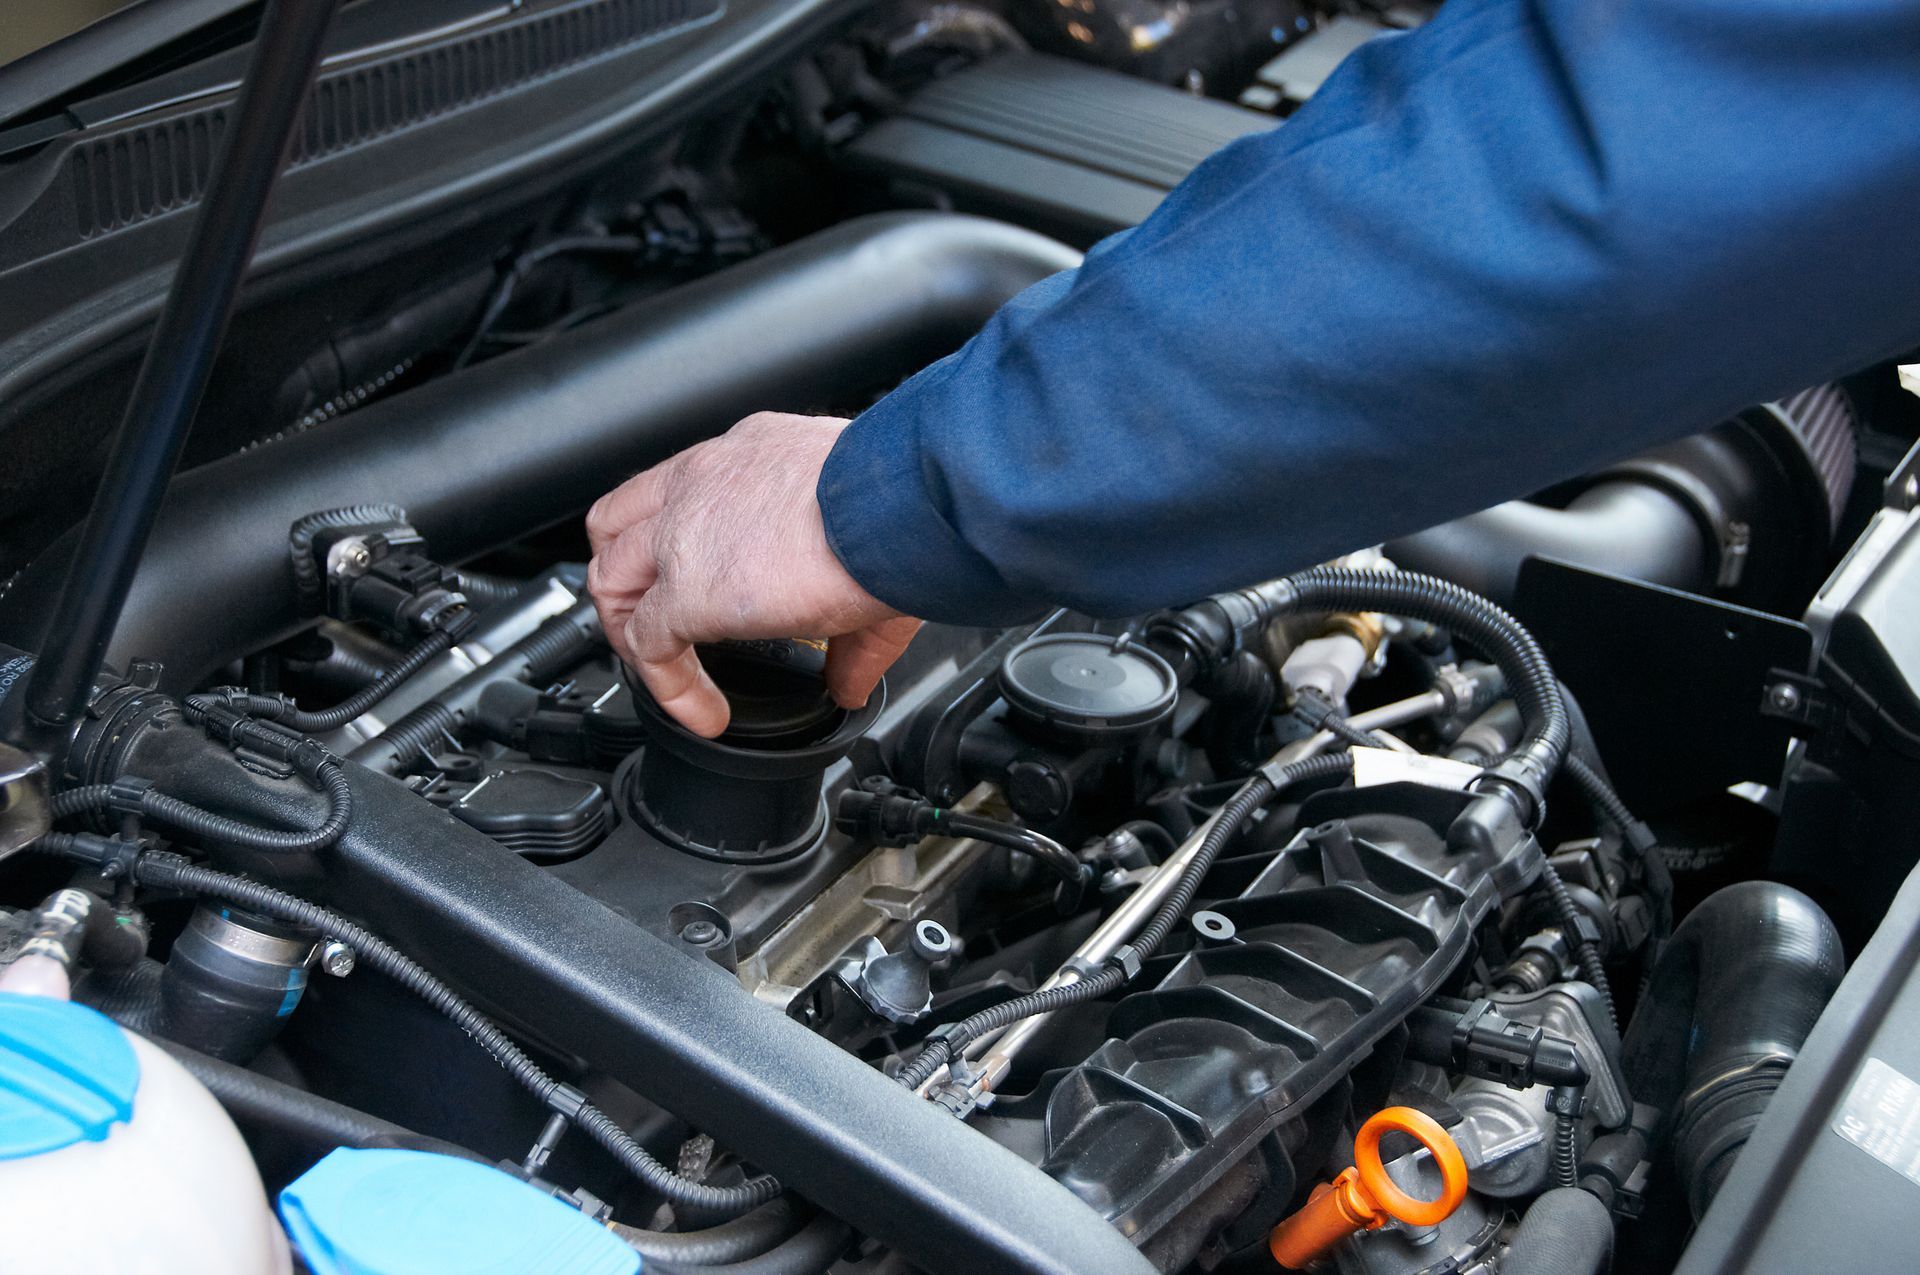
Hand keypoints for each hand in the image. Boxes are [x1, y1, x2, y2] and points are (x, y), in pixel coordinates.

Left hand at [586, 412, 921, 736]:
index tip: (694, 583)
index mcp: (746, 458)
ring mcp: (684, 533)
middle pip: (618, 525)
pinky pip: (646, 646)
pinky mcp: (686, 590)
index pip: (677, 490)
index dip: (670, 539)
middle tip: (654, 624)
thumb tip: (850, 681)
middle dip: (627, 579)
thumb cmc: (900, 506)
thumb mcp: (865, 552)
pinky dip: (666, 688)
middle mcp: (703, 483)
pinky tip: (703, 712)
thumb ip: (849, 630)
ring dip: (628, 631)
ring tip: (665, 673)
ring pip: (611, 577)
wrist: (904, 504)